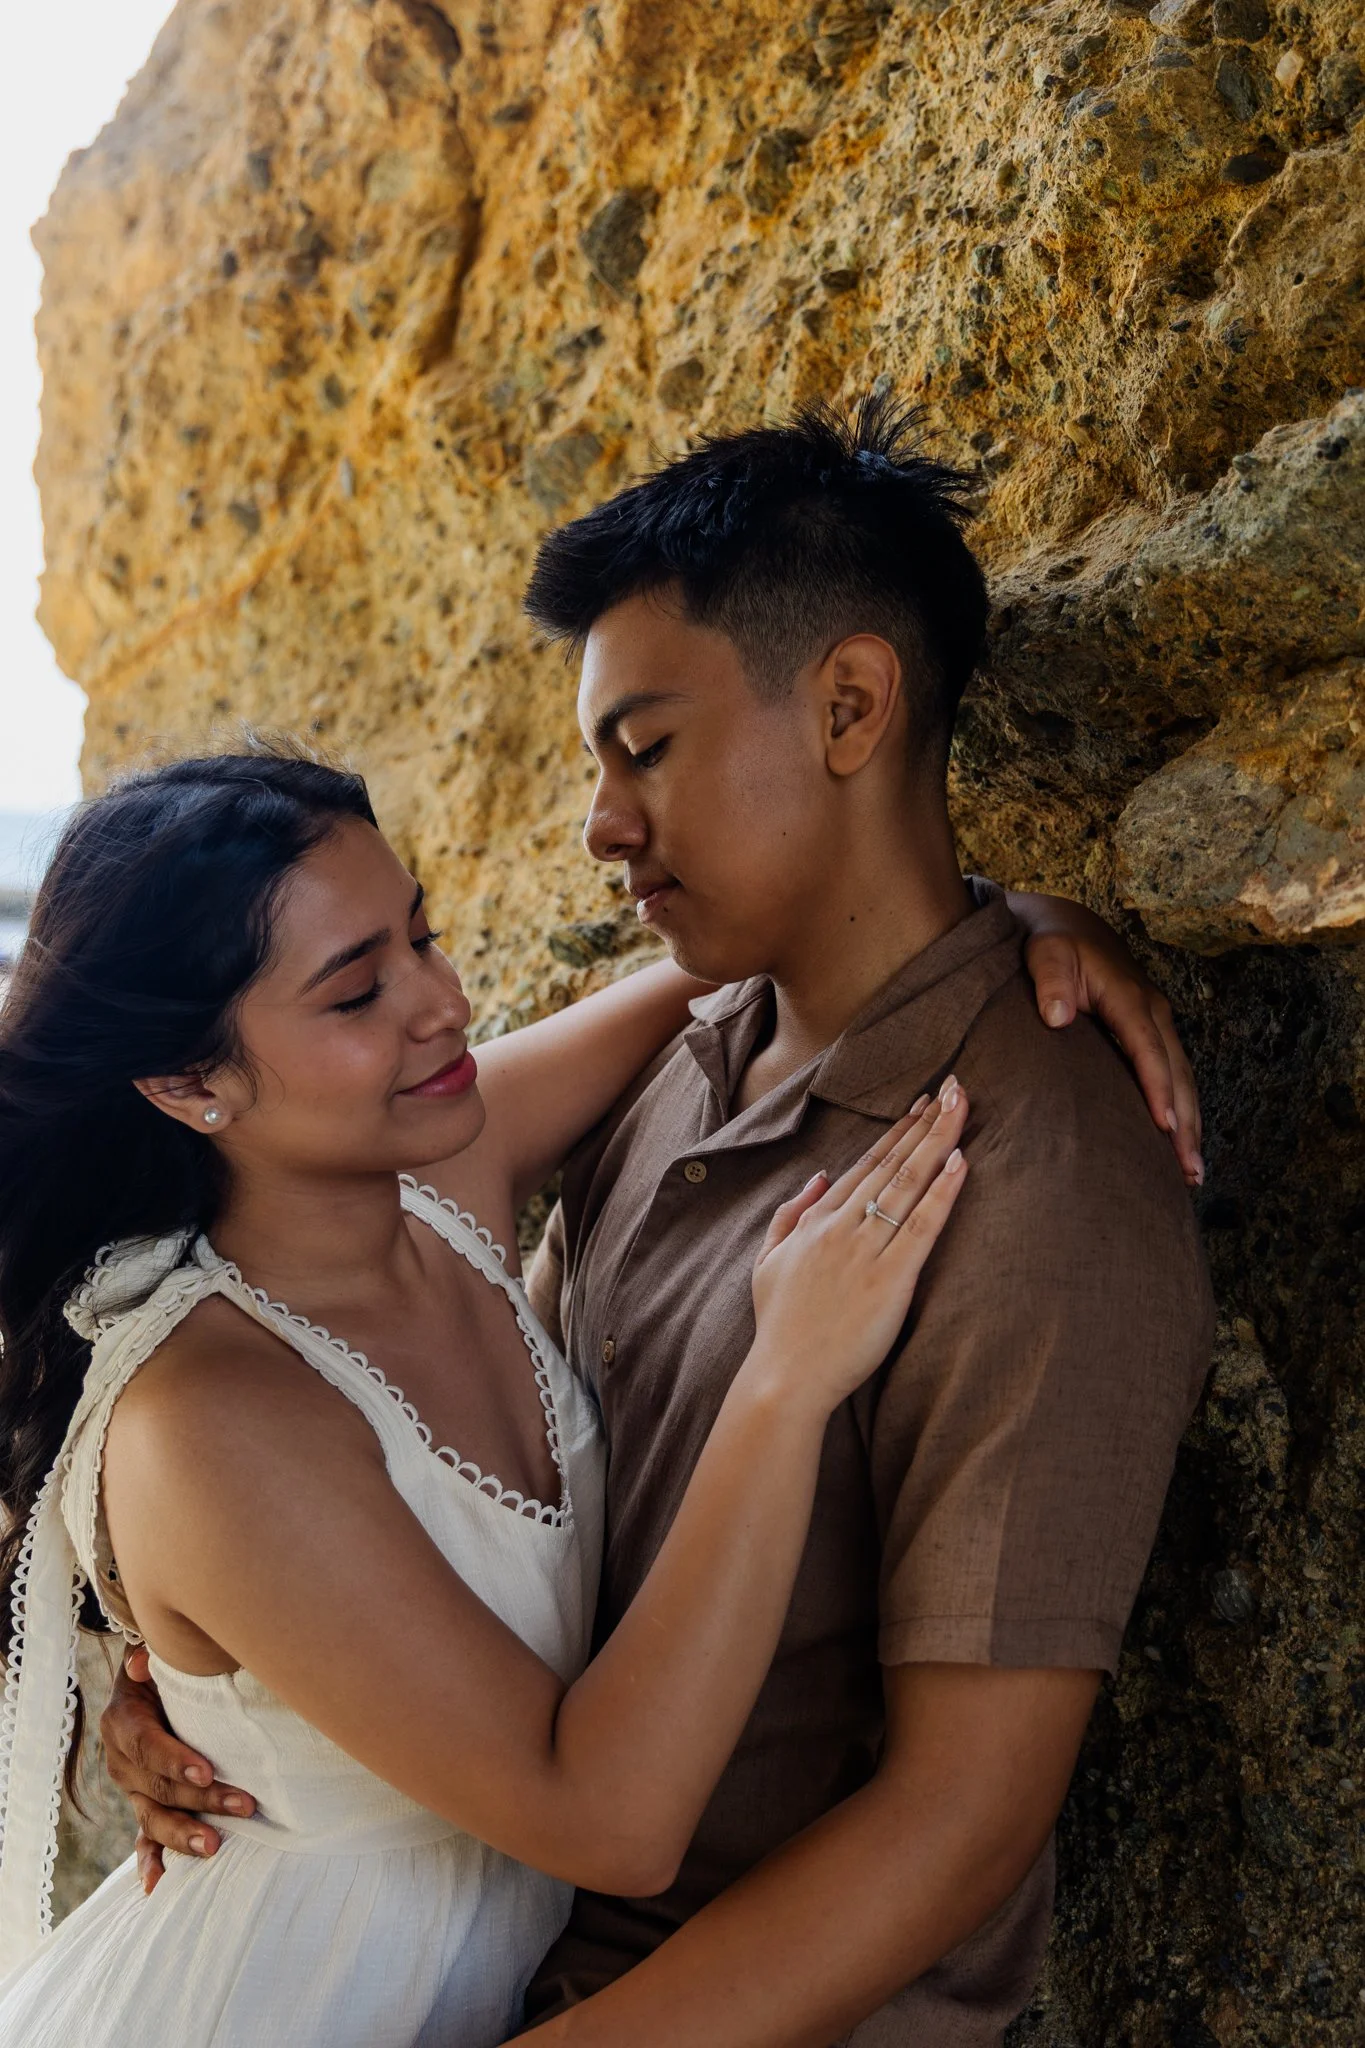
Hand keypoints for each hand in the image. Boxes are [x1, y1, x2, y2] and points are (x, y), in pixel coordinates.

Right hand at [101, 1644, 256, 1893]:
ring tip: (215, 1846)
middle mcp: (122, 1761)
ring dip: (183, 1835)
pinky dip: (149, 1861)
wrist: (152, 1685)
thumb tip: (141, 1661)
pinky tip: (156, 1885)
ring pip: (153, 1817)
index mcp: (123, 1722)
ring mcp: (132, 1790)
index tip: (207, 1770)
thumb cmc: (166, 1668)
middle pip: (158, 1786)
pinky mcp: (144, 1807)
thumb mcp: (160, 1658)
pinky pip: (143, 1839)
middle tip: (244, 1804)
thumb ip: (153, 1660)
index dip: (173, 1759)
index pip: (146, 1744)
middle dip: (202, 1799)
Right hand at [749, 1083, 968, 1413]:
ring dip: (938, 1140)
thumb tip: (819, 1179)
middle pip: (892, 1163)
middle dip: (925, 1122)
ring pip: (909, 1183)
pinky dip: (943, 1191)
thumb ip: (789, 1216)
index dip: (897, 1133)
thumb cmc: (780, 1327)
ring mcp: (866, 1251)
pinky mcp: (891, 1279)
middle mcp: (842, 1227)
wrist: (785, 1378)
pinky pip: (923, 1226)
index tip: (920, 1105)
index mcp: (817, 1222)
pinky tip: (961, 1161)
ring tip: (960, 1105)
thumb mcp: (767, 1262)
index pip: (865, 1165)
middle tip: (953, 1086)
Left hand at [1008, 890, 1202, 1186]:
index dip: (1158, 1088)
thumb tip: (1058, 1016)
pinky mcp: (1151, 1032)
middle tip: (1188, 1171)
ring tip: (1192, 1173)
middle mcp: (1153, 1012)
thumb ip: (1051, 982)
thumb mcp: (1046, 954)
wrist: (1065, 925)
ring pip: (1182, 1079)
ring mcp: (1157, 1023)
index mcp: (1130, 998)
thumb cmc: (1051, 943)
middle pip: (1177, 1074)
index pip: (1148, 1050)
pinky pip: (1172, 1075)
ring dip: (1190, 1124)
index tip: (1164, 1126)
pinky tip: (1178, 1143)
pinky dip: (1181, 1109)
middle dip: (1186, 1123)